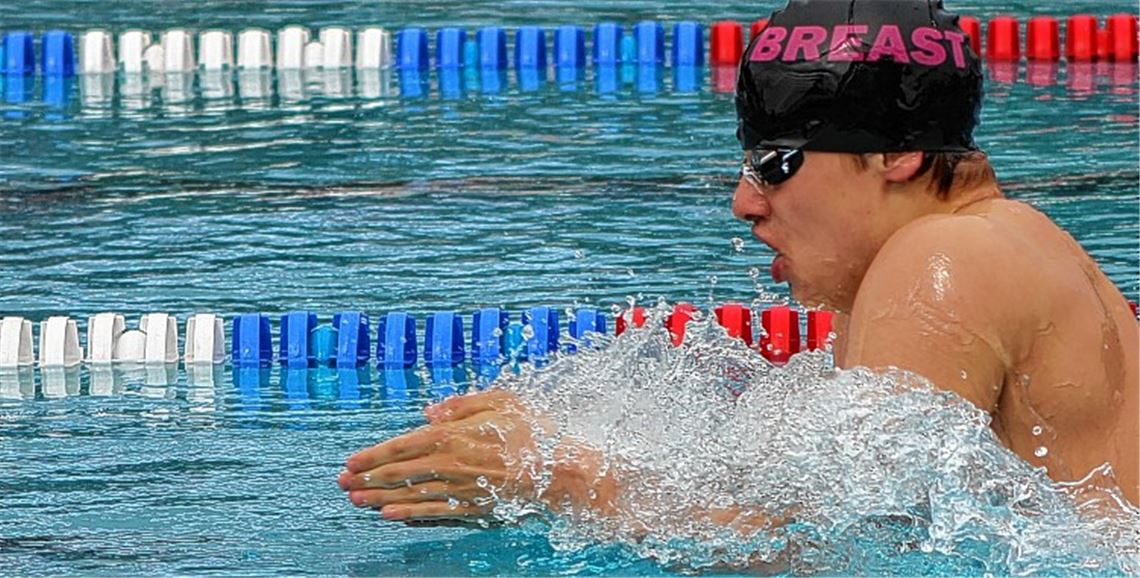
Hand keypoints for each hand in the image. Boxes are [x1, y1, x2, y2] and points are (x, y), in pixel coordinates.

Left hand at [337, 390, 545, 522]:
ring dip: (380, 498)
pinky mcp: (473, 508)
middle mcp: (452, 464)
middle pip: (399, 473)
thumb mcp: (502, 400)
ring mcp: (461, 490)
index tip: (351, 460)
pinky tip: (390, 517)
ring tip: (356, 501)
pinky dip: (409, 516)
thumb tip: (428, 411)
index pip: (402, 445)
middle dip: (367, 478)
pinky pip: (433, 513)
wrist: (562, 471)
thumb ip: (462, 403)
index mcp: (455, 434)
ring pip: (411, 495)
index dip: (373, 454)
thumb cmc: (536, 431)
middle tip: (342, 483)